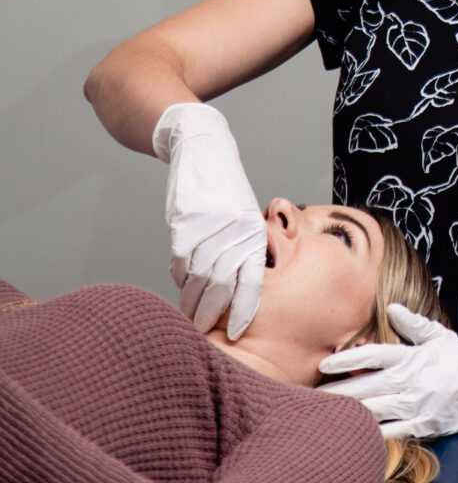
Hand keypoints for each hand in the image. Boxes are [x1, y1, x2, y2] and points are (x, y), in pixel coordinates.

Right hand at [152, 102, 266, 339]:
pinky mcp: (183, 224)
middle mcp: (232, 234)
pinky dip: (179, 276)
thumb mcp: (246, 218)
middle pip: (219, 286)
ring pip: (196, 277)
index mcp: (253, 234)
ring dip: (191, 300)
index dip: (244, 309)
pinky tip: (181, 283)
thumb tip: (237, 288)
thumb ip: (245, 249)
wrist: (204, 150)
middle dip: (211, 313)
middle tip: (204, 332)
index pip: (251, 281)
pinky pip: (179, 260)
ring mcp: (206, 229)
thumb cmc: (227, 191)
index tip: (238, 331)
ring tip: (190, 316)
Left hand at [318, 304, 457, 438]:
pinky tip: (352, 433)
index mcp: (413, 358)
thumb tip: (392, 308)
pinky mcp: (422, 426)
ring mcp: (417, 406)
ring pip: (374, 411)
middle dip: (337, 392)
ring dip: (348, 412)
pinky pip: (390, 433)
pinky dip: (370, 433)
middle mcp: (413, 382)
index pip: (374, 355)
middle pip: (366, 387)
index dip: (346, 359)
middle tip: (311, 396)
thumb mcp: (439, 336)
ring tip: (324, 415)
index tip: (324, 364)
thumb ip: (413, 324)